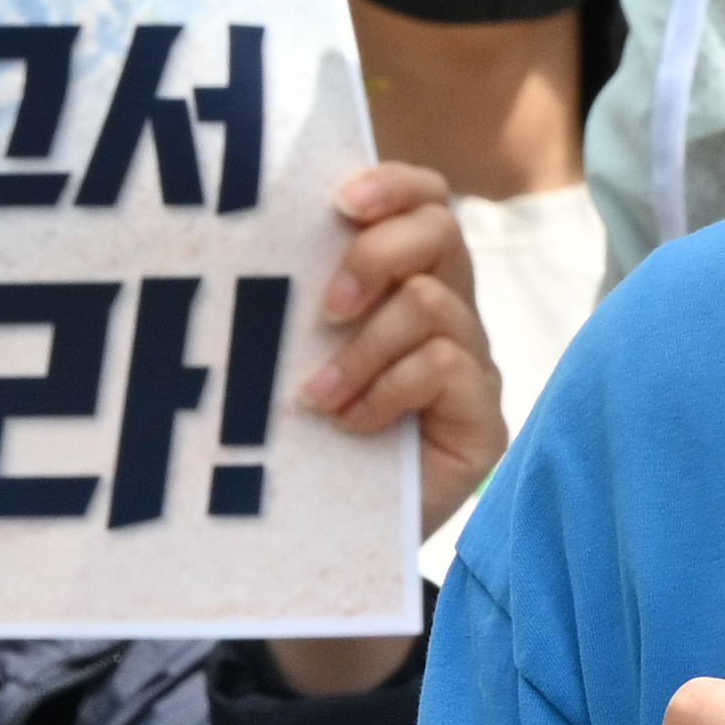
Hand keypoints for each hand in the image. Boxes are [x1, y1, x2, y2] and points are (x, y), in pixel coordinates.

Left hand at [293, 155, 508, 517]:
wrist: (336, 539)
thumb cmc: (309, 436)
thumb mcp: (299, 354)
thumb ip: (300, 300)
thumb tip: (240, 247)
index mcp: (409, 280)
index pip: (426, 200)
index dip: (393, 184)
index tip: (339, 201)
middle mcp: (451, 311)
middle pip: (441, 230)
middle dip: (376, 255)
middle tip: (327, 307)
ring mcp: (474, 364)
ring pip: (429, 304)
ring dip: (362, 349)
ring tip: (317, 396)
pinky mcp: (484, 418)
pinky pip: (444, 367)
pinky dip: (387, 390)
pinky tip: (352, 424)